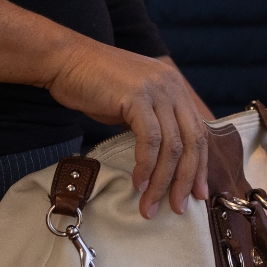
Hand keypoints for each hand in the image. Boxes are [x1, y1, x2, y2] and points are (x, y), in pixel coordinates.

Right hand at [44, 43, 213, 218]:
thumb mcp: (135, 101)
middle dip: (186, 180)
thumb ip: (153, 121)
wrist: (66, 59)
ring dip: (162, 181)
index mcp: (175, 88)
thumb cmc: (95, 84)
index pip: (199, 133)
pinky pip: (149, 139)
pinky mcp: (137, 97)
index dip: (200, 166)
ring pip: (172, 145)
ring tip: (151, 205)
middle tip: (179, 207)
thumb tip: (164, 158)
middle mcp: (172, 87)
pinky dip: (146, 165)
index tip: (198, 193)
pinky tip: (138, 183)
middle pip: (192, 142)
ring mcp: (157, 90)